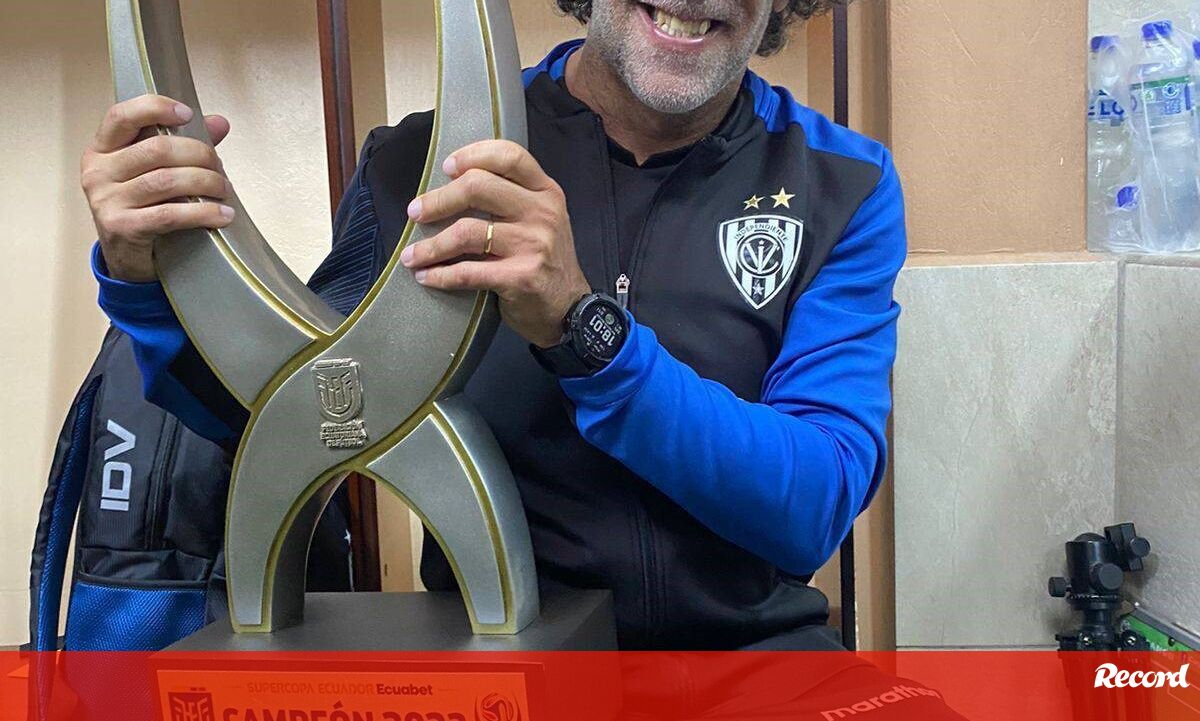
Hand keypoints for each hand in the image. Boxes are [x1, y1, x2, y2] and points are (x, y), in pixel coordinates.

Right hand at [82, 94, 233, 281]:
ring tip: (224, 190)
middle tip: (220, 169)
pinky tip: (222, 215)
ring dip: (206, 183)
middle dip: (199, 155)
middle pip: (156, 150)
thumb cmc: (145, 208)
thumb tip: (219, 122)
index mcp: (102, 149)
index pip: (121, 116)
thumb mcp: (158, 172)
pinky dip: (203, 213)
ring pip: (166, 181)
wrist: (128, 259)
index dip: (155, 108)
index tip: (187, 113)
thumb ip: (185, 144)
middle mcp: (98, 172)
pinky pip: (170, 214)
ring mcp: (106, 200)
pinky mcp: (122, 227)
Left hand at [400, 140, 589, 347]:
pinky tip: (426, 276)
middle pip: (478, 187)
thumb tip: (454, 185)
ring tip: (411, 256)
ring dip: (430, 246)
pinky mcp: (520, 277)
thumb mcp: (541, 218)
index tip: (446, 167)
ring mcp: (532, 244)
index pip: (508, 156)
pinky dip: (440, 275)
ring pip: (466, 232)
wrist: (569, 308)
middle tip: (416, 212)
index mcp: (545, 191)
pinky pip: (468, 272)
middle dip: (438, 200)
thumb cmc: (545, 260)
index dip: (472, 155)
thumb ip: (512, 197)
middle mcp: (541, 212)